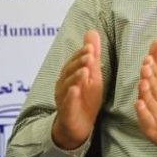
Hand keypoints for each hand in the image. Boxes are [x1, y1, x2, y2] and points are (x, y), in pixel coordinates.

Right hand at [52, 29, 103, 149]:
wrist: (78, 125)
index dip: (81, 54)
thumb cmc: (85, 97)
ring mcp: (64, 98)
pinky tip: (76, 90)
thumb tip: (92, 31)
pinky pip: (67, 103)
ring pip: (68, 86)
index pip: (74, 61)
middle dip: (79, 62)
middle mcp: (64, 84)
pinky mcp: (67, 112)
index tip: (90, 47)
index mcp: (70, 74)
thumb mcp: (92, 74)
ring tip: (85, 71)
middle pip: (70, 71)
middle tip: (89, 55)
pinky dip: (71, 96)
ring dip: (76, 77)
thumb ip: (92, 54)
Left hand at [135, 39, 156, 152]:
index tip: (148, 59)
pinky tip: (139, 105)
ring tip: (142, 83)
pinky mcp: (153, 127)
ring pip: (152, 102)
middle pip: (156, 88)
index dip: (154, 68)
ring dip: (147, 92)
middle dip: (150, 77)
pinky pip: (148, 119)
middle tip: (145, 67)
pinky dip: (144, 113)